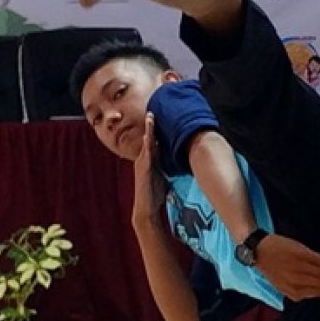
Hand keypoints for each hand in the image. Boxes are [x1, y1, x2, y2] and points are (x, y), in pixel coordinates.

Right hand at [132, 112, 166, 226]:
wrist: (146, 208)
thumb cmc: (155, 194)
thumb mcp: (162, 177)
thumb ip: (165, 167)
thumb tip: (177, 161)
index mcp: (149, 162)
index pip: (152, 143)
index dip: (154, 130)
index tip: (157, 118)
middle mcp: (143, 161)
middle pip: (148, 139)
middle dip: (150, 126)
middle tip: (151, 112)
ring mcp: (142, 165)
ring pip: (146, 144)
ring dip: (148, 131)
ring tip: (150, 118)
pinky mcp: (143, 170)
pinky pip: (145, 155)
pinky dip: (147, 145)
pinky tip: (149, 137)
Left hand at [253, 234, 319, 306]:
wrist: (258, 249)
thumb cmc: (272, 268)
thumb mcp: (282, 285)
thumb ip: (299, 291)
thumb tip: (319, 294)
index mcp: (293, 291)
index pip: (319, 294)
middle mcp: (297, 280)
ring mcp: (299, 266)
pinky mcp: (301, 253)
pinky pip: (318, 260)